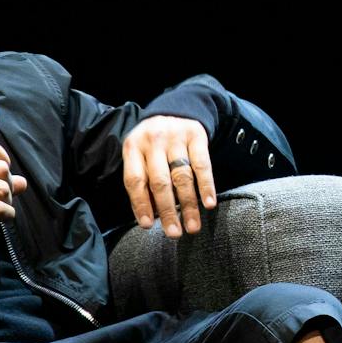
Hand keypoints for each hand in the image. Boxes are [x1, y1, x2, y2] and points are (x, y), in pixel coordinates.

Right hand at [0, 137, 27, 238]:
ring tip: (1, 205)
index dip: (2, 156)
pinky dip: (7, 213)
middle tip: (4, 194)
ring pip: (3, 188)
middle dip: (8, 182)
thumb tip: (22, 181)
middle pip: (0, 167)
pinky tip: (4, 216)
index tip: (4, 168)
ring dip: (8, 199)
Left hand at [121, 115, 215, 236]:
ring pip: (182, 176)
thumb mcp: (140, 155)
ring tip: (192, 226)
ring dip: (188, 205)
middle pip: (159, 181)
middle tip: (174, 233)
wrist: (176, 109)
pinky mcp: (196, 135)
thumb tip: (150, 217)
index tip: (148, 226)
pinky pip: (202, 165)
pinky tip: (208, 204)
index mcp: (133, 147)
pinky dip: (206, 186)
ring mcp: (175, 136)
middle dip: (167, 210)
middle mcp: (152, 140)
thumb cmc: (154, 144)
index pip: (135, 180)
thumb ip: (142, 182)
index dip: (140, 204)